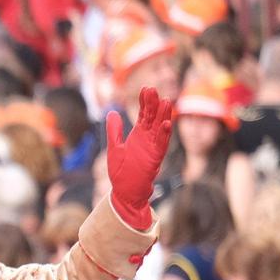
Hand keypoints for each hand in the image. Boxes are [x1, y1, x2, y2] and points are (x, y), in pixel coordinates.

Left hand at [104, 86, 174, 217]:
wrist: (124, 191)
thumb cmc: (121, 171)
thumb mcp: (114, 148)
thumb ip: (114, 131)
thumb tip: (112, 112)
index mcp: (138, 135)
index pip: (144, 114)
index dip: (145, 102)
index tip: (146, 88)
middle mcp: (148, 139)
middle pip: (153, 118)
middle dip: (153, 104)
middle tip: (153, 90)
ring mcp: (153, 148)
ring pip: (161, 128)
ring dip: (164, 116)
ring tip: (166, 101)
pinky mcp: (155, 158)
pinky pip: (162, 145)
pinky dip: (165, 135)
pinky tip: (167, 124)